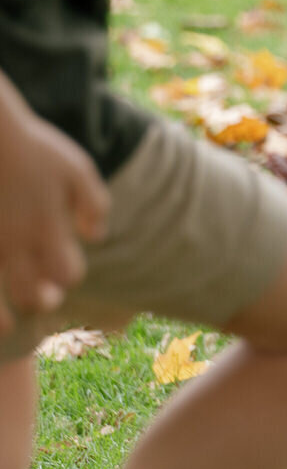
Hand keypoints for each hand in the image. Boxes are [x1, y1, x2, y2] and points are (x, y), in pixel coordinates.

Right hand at [0, 92, 107, 334]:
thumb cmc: (33, 149)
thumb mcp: (76, 168)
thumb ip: (93, 204)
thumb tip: (95, 236)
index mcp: (47, 226)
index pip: (66, 273)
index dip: (68, 275)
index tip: (64, 267)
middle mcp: (16, 242)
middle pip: (31, 295)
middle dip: (41, 300)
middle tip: (45, 296)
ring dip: (5, 313)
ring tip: (11, 319)